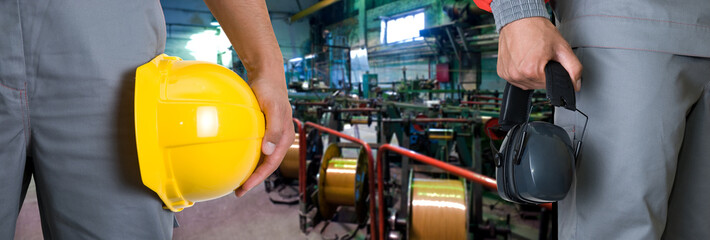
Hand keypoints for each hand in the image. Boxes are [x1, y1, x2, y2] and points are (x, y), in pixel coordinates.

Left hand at [234, 77, 294, 196]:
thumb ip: (274, 130)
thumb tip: (268, 152)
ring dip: (251, 169)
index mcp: (285, 138)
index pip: (272, 164)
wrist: (267, 75)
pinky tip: (235, 156)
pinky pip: (255, 146)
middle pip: (267, 165)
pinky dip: (247, 155)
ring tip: (237, 179)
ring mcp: (271, 134)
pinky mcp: (263, 129)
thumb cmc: (270, 90)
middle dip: (254, 179)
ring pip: (262, 157)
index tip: (244, 188)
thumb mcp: (273, 108)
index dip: (258, 178)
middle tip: (238, 191)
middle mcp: (279, 139)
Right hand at [497, 17, 582, 90]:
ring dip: (532, 74)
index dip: (554, 73)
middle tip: (542, 56)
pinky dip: (521, 72)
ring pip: (527, 84)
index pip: (550, 85)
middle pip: (538, 85)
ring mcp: (508, 74)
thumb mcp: (562, 47)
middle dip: (543, 73)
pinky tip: (523, 59)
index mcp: (532, 71)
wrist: (519, 19)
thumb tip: (576, 84)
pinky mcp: (502, 72)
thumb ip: (574, 68)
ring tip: (532, 57)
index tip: (550, 60)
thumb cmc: (538, 30)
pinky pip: (516, 79)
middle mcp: (517, 74)